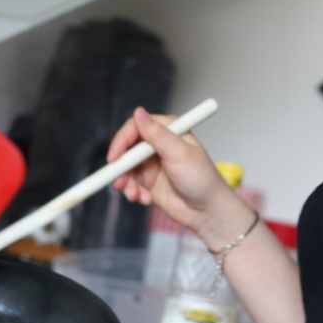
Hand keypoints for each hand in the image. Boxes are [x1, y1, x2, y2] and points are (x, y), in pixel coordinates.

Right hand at [107, 107, 243, 238]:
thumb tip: (139, 112)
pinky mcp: (148, 182)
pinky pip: (130, 184)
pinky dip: (133, 192)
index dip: (122, 140)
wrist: (207, 210)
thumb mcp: (179, 153)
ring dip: (126, 183)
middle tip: (119, 181)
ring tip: (135, 194)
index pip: (136, 127)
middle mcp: (157, 145)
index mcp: (168, 131)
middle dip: (120, 166)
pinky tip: (145, 199)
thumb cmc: (202, 179)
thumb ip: (157, 134)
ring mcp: (151, 164)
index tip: (115, 156)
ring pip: (125, 169)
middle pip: (126, 149)